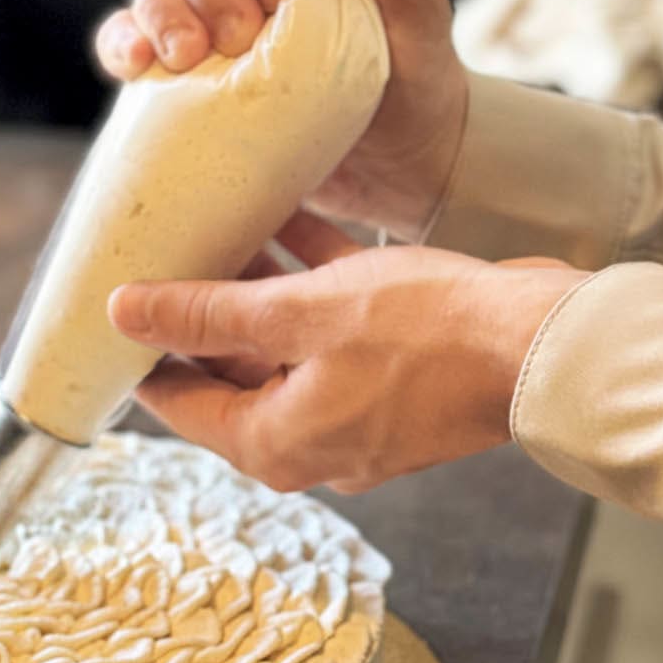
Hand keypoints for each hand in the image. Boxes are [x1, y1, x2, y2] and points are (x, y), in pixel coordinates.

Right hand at [94, 0, 468, 242]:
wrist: (397, 166)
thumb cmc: (415, 81)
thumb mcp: (416, 6)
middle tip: (239, 38)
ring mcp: (212, 18)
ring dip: (159, 12)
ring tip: (184, 60)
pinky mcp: (188, 71)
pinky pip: (130, 39)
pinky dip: (121, 44)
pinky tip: (137, 64)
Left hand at [107, 213, 588, 492]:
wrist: (546, 347)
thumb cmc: (428, 337)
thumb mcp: (298, 313)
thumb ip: (208, 313)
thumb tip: (127, 311)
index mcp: (273, 443)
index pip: (179, 402)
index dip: (142, 352)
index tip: (116, 306)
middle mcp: (310, 439)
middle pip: (230, 373)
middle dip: (201, 312)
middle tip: (166, 250)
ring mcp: (357, 413)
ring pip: (285, 347)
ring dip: (258, 289)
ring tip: (225, 221)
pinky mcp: (396, 383)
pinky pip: (334, 334)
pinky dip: (313, 287)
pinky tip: (295, 220)